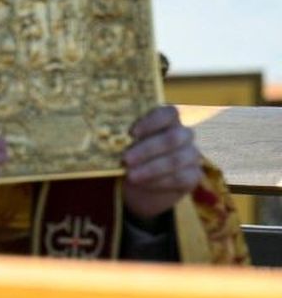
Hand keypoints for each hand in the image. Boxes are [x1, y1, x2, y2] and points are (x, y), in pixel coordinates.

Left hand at [122, 105, 199, 221]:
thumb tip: (103, 133)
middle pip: (173, 137)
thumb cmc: (132, 155)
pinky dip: (159, 181)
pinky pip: (180, 178)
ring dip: (152, 168)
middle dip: (148, 149)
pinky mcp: (194, 175)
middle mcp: (183, 135)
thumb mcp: (126, 144)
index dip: (152, 121)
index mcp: (168, 121)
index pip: (169, 113)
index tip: (131, 132)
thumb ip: (123, 136)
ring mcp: (191, 155)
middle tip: (126, 159)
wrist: (143, 184)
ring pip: (176, 159)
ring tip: (131, 175)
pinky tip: (143, 183)